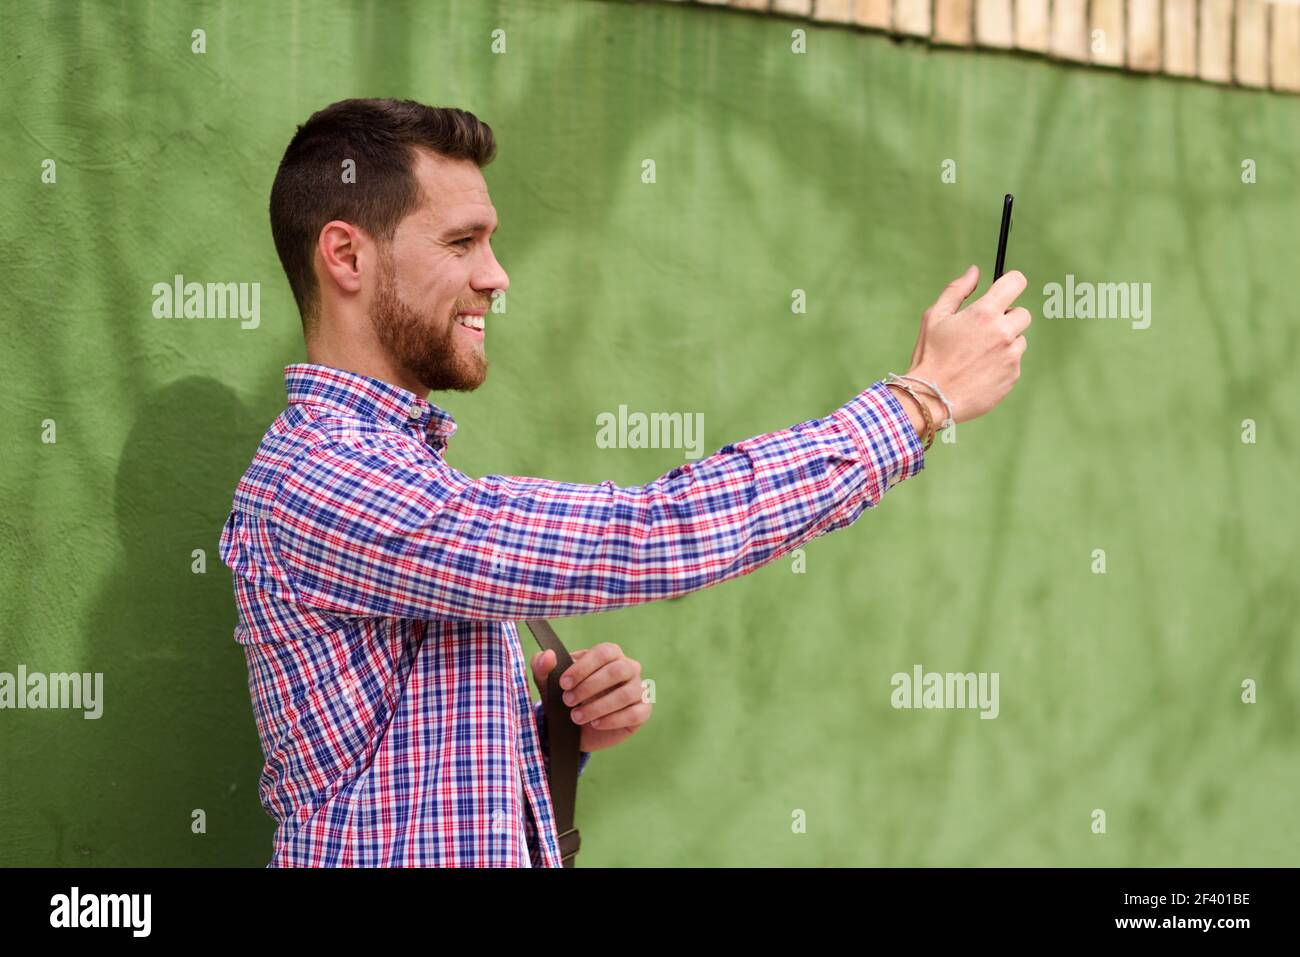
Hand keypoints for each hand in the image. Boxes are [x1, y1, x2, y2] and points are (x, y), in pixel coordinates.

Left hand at [530, 643, 650, 752]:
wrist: (575, 727)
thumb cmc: (565, 696)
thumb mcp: (548, 683)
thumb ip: (542, 666)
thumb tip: (548, 655)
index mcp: (610, 653)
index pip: (603, 652)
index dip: (583, 667)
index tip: (563, 684)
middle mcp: (629, 667)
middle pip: (617, 671)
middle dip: (589, 687)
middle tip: (567, 701)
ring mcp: (639, 689)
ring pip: (626, 694)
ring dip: (598, 707)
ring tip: (576, 717)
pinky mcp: (643, 711)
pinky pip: (635, 713)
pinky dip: (612, 720)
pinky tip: (595, 724)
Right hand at [906, 265, 1031, 423]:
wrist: (932, 398)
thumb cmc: (930, 356)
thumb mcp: (935, 317)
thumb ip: (957, 290)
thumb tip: (975, 271)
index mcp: (984, 313)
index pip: (1016, 282)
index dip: (1010, 284)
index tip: (1002, 291)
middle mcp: (1003, 332)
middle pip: (1022, 313)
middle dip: (1006, 318)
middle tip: (982, 331)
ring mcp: (1011, 356)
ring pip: (1019, 340)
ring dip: (1005, 343)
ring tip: (977, 356)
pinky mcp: (1013, 376)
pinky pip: (1014, 362)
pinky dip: (1001, 364)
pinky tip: (979, 371)